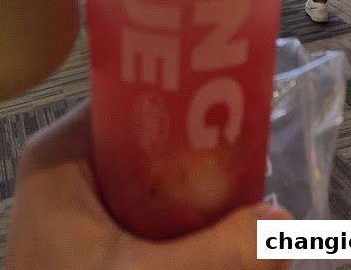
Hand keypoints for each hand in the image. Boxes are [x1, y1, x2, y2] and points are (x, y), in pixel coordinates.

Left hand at [6, 102, 290, 269]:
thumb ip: (217, 256)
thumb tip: (288, 226)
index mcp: (63, 154)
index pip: (133, 98)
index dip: (187, 101)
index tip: (242, 113)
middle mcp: (69, 173)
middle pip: (150, 147)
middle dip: (205, 163)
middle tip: (260, 167)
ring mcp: (80, 214)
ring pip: (155, 192)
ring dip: (201, 204)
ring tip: (254, 201)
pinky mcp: (93, 250)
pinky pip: (149, 227)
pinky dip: (184, 237)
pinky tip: (223, 243)